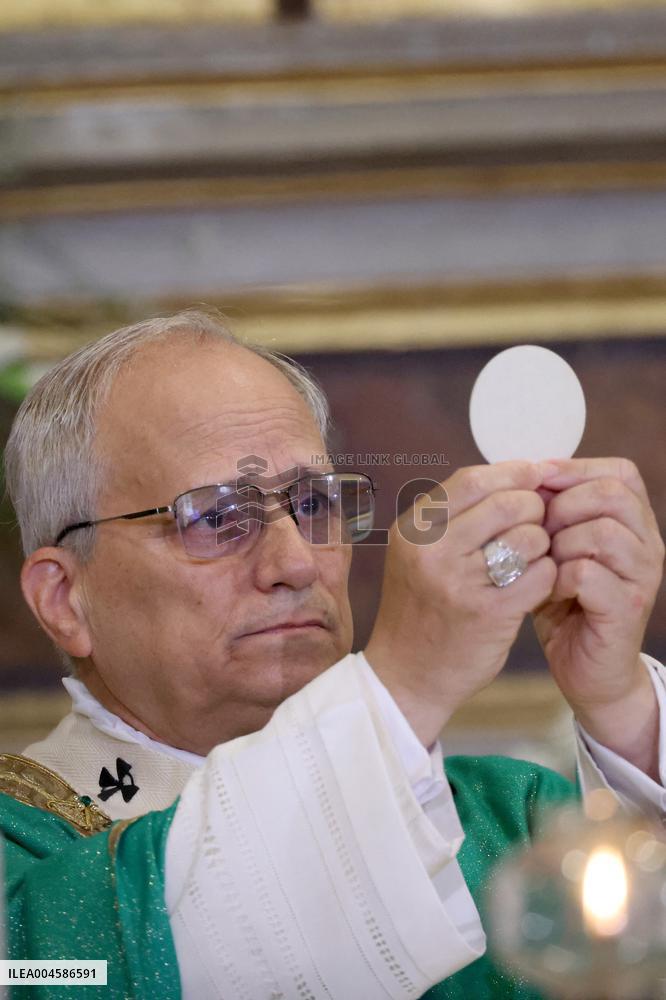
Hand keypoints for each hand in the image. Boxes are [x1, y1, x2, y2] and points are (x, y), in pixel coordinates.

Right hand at [365, 461, 557, 745]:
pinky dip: (546, 575)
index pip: (472, 479)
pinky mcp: (489, 613)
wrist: (405, 677)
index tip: (534, 474)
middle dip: (533, 508)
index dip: (512, 472)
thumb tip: (514, 475)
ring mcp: (459, 582)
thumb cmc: (420, 609)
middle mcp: (432, 551)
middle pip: (507, 503)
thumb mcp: (417, 554)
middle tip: (536, 523)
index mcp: (413, 530)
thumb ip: (454, 516)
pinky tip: (534, 585)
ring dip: (542, 544)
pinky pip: (540, 574)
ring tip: (531, 558)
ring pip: (529, 537)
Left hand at [534, 458, 664, 776]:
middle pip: (612, 494)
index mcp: (635, 523)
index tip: (536, 481)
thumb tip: (525, 473)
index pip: (619, 473)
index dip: (574, 470)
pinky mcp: (627, 609)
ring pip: (602, 531)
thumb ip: (552, 513)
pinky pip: (588, 573)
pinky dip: (558, 577)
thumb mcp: (557, 549)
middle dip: (563, 505)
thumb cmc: (566, 605)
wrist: (588, 673)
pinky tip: (547, 590)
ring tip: (543, 563)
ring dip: (560, 543)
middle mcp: (648, 545)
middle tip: (537, 530)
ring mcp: (643, 577)